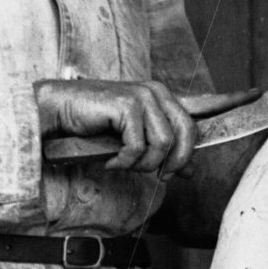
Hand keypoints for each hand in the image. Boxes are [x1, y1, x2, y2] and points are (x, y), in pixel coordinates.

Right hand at [36, 75, 197, 175]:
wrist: (58, 112)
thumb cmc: (93, 125)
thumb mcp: (135, 139)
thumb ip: (163, 151)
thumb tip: (189, 171)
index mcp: (161, 96)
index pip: (194, 117)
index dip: (206, 129)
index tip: (209, 139)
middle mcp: (155, 92)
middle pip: (186, 133)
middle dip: (174, 162)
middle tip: (159, 176)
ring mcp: (142, 96)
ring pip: (163, 144)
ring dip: (143, 163)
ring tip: (123, 163)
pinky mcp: (127, 105)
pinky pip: (139, 147)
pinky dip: (123, 161)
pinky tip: (110, 160)